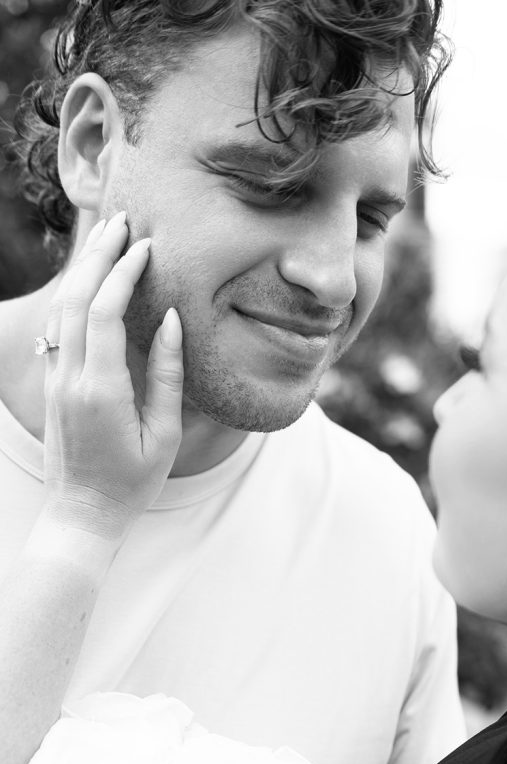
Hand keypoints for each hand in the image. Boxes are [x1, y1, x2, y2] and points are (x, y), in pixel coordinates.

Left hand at [42, 213, 183, 539]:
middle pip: (75, 299)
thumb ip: (166, 375)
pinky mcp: (51, 386)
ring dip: (83, 270)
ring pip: (60, 310)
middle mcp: (69, 379)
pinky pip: (57, 328)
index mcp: (100, 390)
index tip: (146, 246)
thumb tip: (170, 321)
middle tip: (122, 220)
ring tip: (106, 240)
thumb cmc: (131, 482)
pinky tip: (90, 281)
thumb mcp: (163, 435)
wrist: (82, 515)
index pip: (104, 312)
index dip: (124, 273)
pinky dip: (74, 296)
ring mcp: (54, 381)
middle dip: (99, 255)